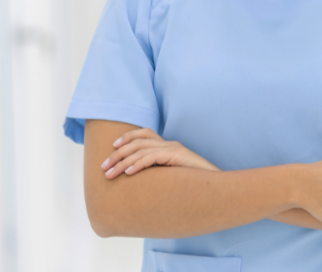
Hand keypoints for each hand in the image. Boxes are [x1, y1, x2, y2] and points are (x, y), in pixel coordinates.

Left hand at [100, 127, 219, 178]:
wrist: (217, 187)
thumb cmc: (194, 185)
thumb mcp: (172, 177)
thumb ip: (159, 174)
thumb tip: (140, 183)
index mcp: (168, 146)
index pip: (144, 133)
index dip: (127, 137)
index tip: (112, 148)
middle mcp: (170, 144)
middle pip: (138, 142)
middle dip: (117, 154)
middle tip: (104, 167)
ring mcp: (174, 149)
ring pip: (141, 150)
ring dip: (122, 162)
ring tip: (110, 174)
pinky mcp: (177, 156)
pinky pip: (153, 158)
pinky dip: (138, 165)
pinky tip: (128, 173)